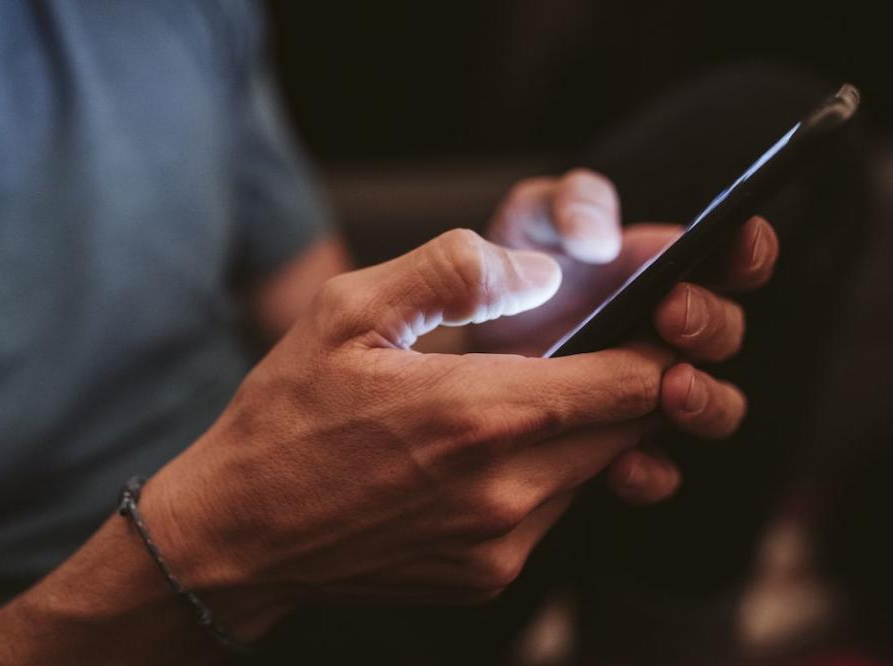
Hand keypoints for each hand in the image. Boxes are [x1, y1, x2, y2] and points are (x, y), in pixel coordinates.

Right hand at [143, 229, 681, 638]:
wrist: (238, 533)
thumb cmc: (286, 415)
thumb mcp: (348, 312)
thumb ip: (453, 272)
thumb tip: (540, 272)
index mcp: (480, 413)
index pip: (632, 380)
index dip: (655, 345)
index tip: (651, 319)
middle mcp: (506, 490)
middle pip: (625, 427)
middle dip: (618, 384)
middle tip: (577, 350)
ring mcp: (501, 544)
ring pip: (591, 470)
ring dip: (577, 430)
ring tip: (513, 399)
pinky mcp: (489, 575)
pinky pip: (551, 511)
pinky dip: (540, 474)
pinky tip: (480, 452)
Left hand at [476, 169, 779, 502]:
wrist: (463, 339)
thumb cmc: (507, 268)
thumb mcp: (531, 219)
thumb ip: (569, 206)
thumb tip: (601, 241)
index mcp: (661, 267)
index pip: (735, 256)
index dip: (749, 250)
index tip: (734, 244)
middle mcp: (669, 330)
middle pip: (726, 333)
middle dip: (709, 323)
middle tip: (669, 315)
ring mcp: (649, 389)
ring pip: (714, 405)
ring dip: (705, 400)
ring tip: (671, 390)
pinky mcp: (618, 440)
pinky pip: (658, 469)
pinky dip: (651, 471)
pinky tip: (623, 464)